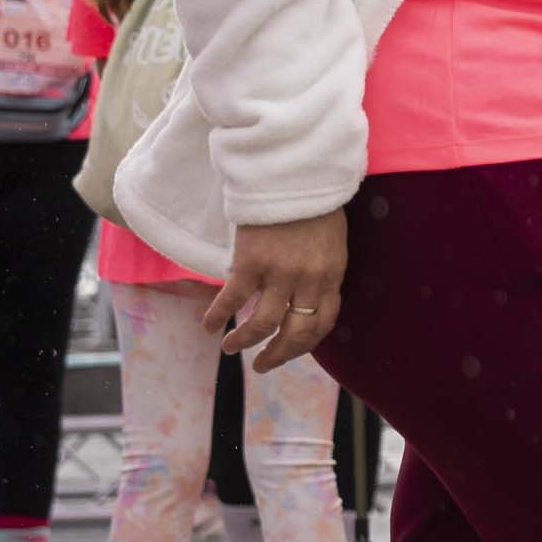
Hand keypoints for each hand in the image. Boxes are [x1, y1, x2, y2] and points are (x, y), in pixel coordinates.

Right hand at [206, 211, 347, 371]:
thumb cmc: (314, 205)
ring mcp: (280, 273)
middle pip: (296, 333)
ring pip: (262, 324)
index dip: (305, 343)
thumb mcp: (332, 243)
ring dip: (245, 341)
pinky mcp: (251, 262)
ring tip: (231, 349)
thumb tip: (306, 297)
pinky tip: (208, 327)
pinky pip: (232, 299)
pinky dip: (218, 317)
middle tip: (262, 366)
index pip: (324, 323)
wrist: (295, 175)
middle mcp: (310, 280)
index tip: (291, 350)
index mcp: (332, 275)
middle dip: (278, 355)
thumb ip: (321, 271)